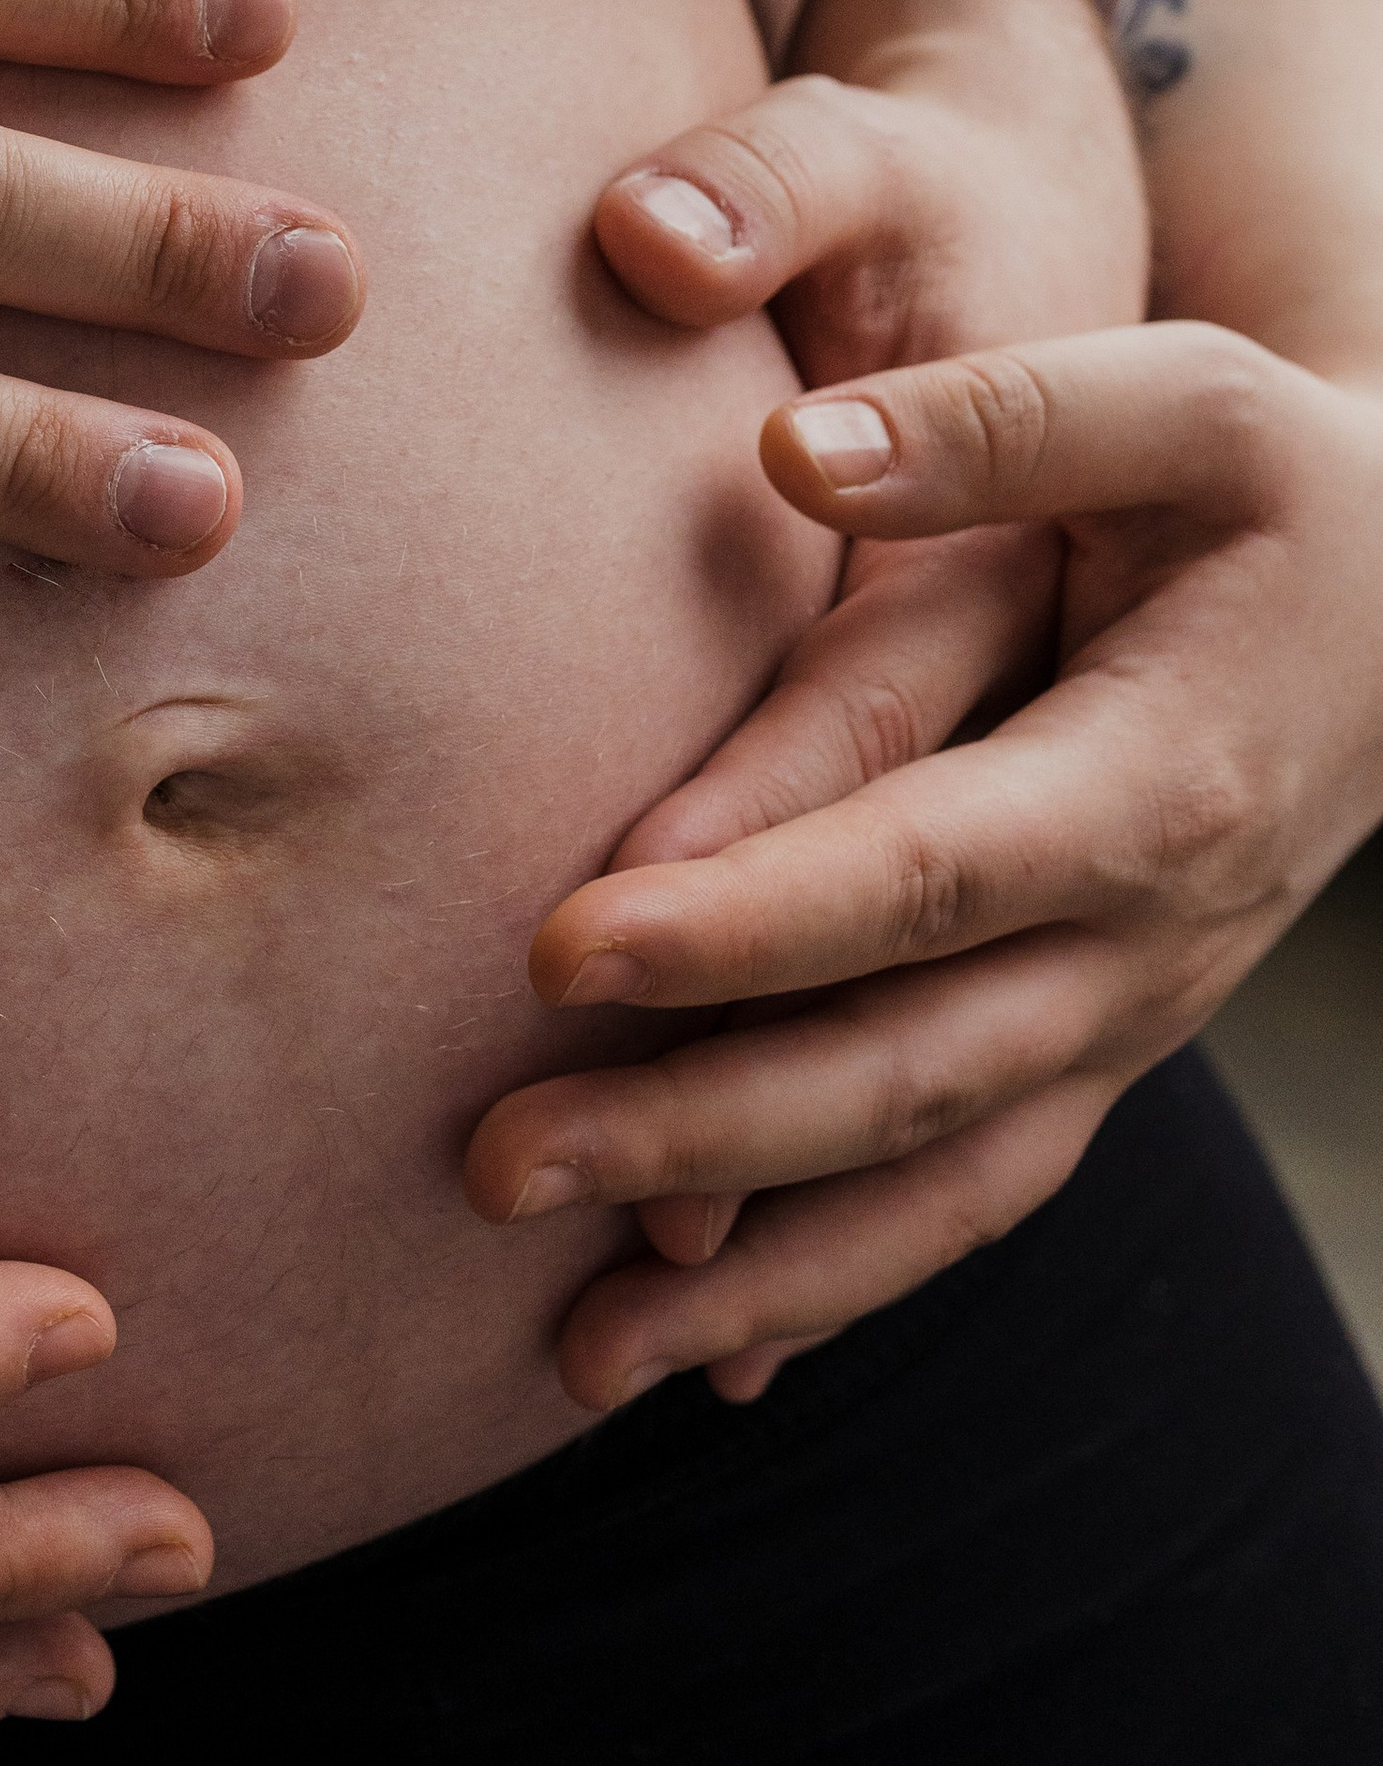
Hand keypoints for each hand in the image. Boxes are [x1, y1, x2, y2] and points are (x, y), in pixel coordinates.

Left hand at [465, 0, 1154, 1389]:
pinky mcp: (1097, 1054)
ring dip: (755, 1270)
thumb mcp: (1181, 406)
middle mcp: (1146, 944)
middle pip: (903, 1068)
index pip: (919, 874)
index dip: (742, 920)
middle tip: (491, 1164)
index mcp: (1152, 781)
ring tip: (569, 1356)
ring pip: (937, 1186)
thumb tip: (793, 443)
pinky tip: (696, 1359)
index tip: (555, 945)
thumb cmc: (1273, 480)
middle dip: (694, 1129)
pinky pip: (969, 1201)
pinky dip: (838, 1285)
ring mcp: (1129, 1023)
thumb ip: (997, 420)